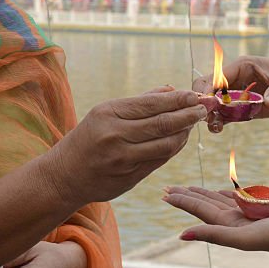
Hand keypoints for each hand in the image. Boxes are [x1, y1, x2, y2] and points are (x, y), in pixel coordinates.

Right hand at [50, 87, 207, 203]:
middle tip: (203, 108)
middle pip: (162, 124)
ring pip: (165, 145)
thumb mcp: (105, 112)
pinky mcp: (129, 178)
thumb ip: (140, 102)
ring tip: (193, 123)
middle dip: (188, 115)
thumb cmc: (88, 138)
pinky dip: (173, 148)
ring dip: (184, 133)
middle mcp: (115, 136)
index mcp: (108, 114)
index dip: (178, 100)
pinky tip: (180, 138)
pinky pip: (160, 161)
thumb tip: (171, 89)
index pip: (152, 104)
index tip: (194, 96)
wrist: (64, 176)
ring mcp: (122, 159)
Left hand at [162, 185, 268, 260]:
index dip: (181, 201)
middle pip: (204, 203)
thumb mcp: (242, 238)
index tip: (165, 193)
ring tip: (189, 189)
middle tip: (168, 188)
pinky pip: (237, 197)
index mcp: (226, 225)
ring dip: (202, 193)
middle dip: (186, 196)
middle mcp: (233, 219)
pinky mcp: (260, 207)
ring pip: (218, 199)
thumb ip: (213, 235)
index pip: (198, 209)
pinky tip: (220, 191)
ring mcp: (246, 213)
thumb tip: (181, 235)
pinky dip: (225, 193)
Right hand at [192, 56, 268, 132]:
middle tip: (207, 116)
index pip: (217, 75)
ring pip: (214, 103)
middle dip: (204, 101)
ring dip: (210, 114)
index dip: (209, 88)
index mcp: (242, 66)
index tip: (208, 103)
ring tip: (214, 127)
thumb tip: (267, 103)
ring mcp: (237, 94)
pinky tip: (218, 129)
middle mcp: (235, 79)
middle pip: (209, 88)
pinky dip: (219, 121)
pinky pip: (224, 114)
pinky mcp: (241, 108)